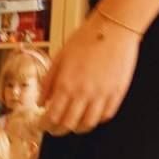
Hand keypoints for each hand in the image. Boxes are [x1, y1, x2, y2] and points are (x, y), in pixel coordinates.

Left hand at [42, 11, 139, 134]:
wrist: (113, 28)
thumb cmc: (86, 38)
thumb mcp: (58, 58)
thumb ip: (48, 83)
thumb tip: (42, 102)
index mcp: (66, 85)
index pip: (52, 117)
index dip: (44, 125)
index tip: (42, 125)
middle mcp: (83, 93)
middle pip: (68, 125)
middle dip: (58, 130)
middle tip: (54, 128)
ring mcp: (102, 95)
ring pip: (88, 124)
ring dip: (77, 128)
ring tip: (73, 123)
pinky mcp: (117, 93)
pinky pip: (105, 115)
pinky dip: (96, 119)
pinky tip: (90, 114)